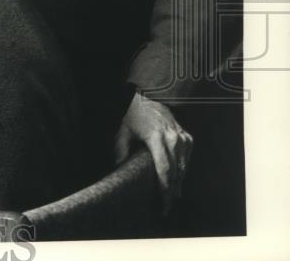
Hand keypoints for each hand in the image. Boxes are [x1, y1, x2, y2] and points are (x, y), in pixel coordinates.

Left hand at [114, 93, 192, 212]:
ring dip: (178, 184)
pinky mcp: (188, 138)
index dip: (165, 189)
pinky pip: (187, 159)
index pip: (165, 170)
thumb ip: (120, 148)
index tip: (162, 203)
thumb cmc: (134, 114)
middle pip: (176, 173)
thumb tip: (118, 166)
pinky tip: (177, 180)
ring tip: (171, 197)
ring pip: (184, 168)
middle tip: (165, 207)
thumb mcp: (123, 130)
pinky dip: (182, 170)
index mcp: (157, 138)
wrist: (150, 97)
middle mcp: (173, 139)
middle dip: (172, 192)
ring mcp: (183, 138)